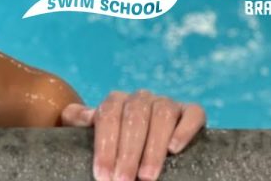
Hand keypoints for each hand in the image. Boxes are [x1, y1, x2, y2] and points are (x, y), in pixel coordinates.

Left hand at [61, 90, 205, 180]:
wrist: (136, 139)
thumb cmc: (111, 141)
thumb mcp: (88, 131)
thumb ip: (78, 119)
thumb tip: (78, 116)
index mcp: (115, 101)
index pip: (108, 117)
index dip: (105, 147)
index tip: (102, 175)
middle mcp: (141, 98)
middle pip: (134, 118)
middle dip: (128, 154)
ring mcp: (166, 102)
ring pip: (162, 115)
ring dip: (154, 147)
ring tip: (147, 176)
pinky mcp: (189, 111)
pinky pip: (192, 113)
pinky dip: (185, 129)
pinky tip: (175, 149)